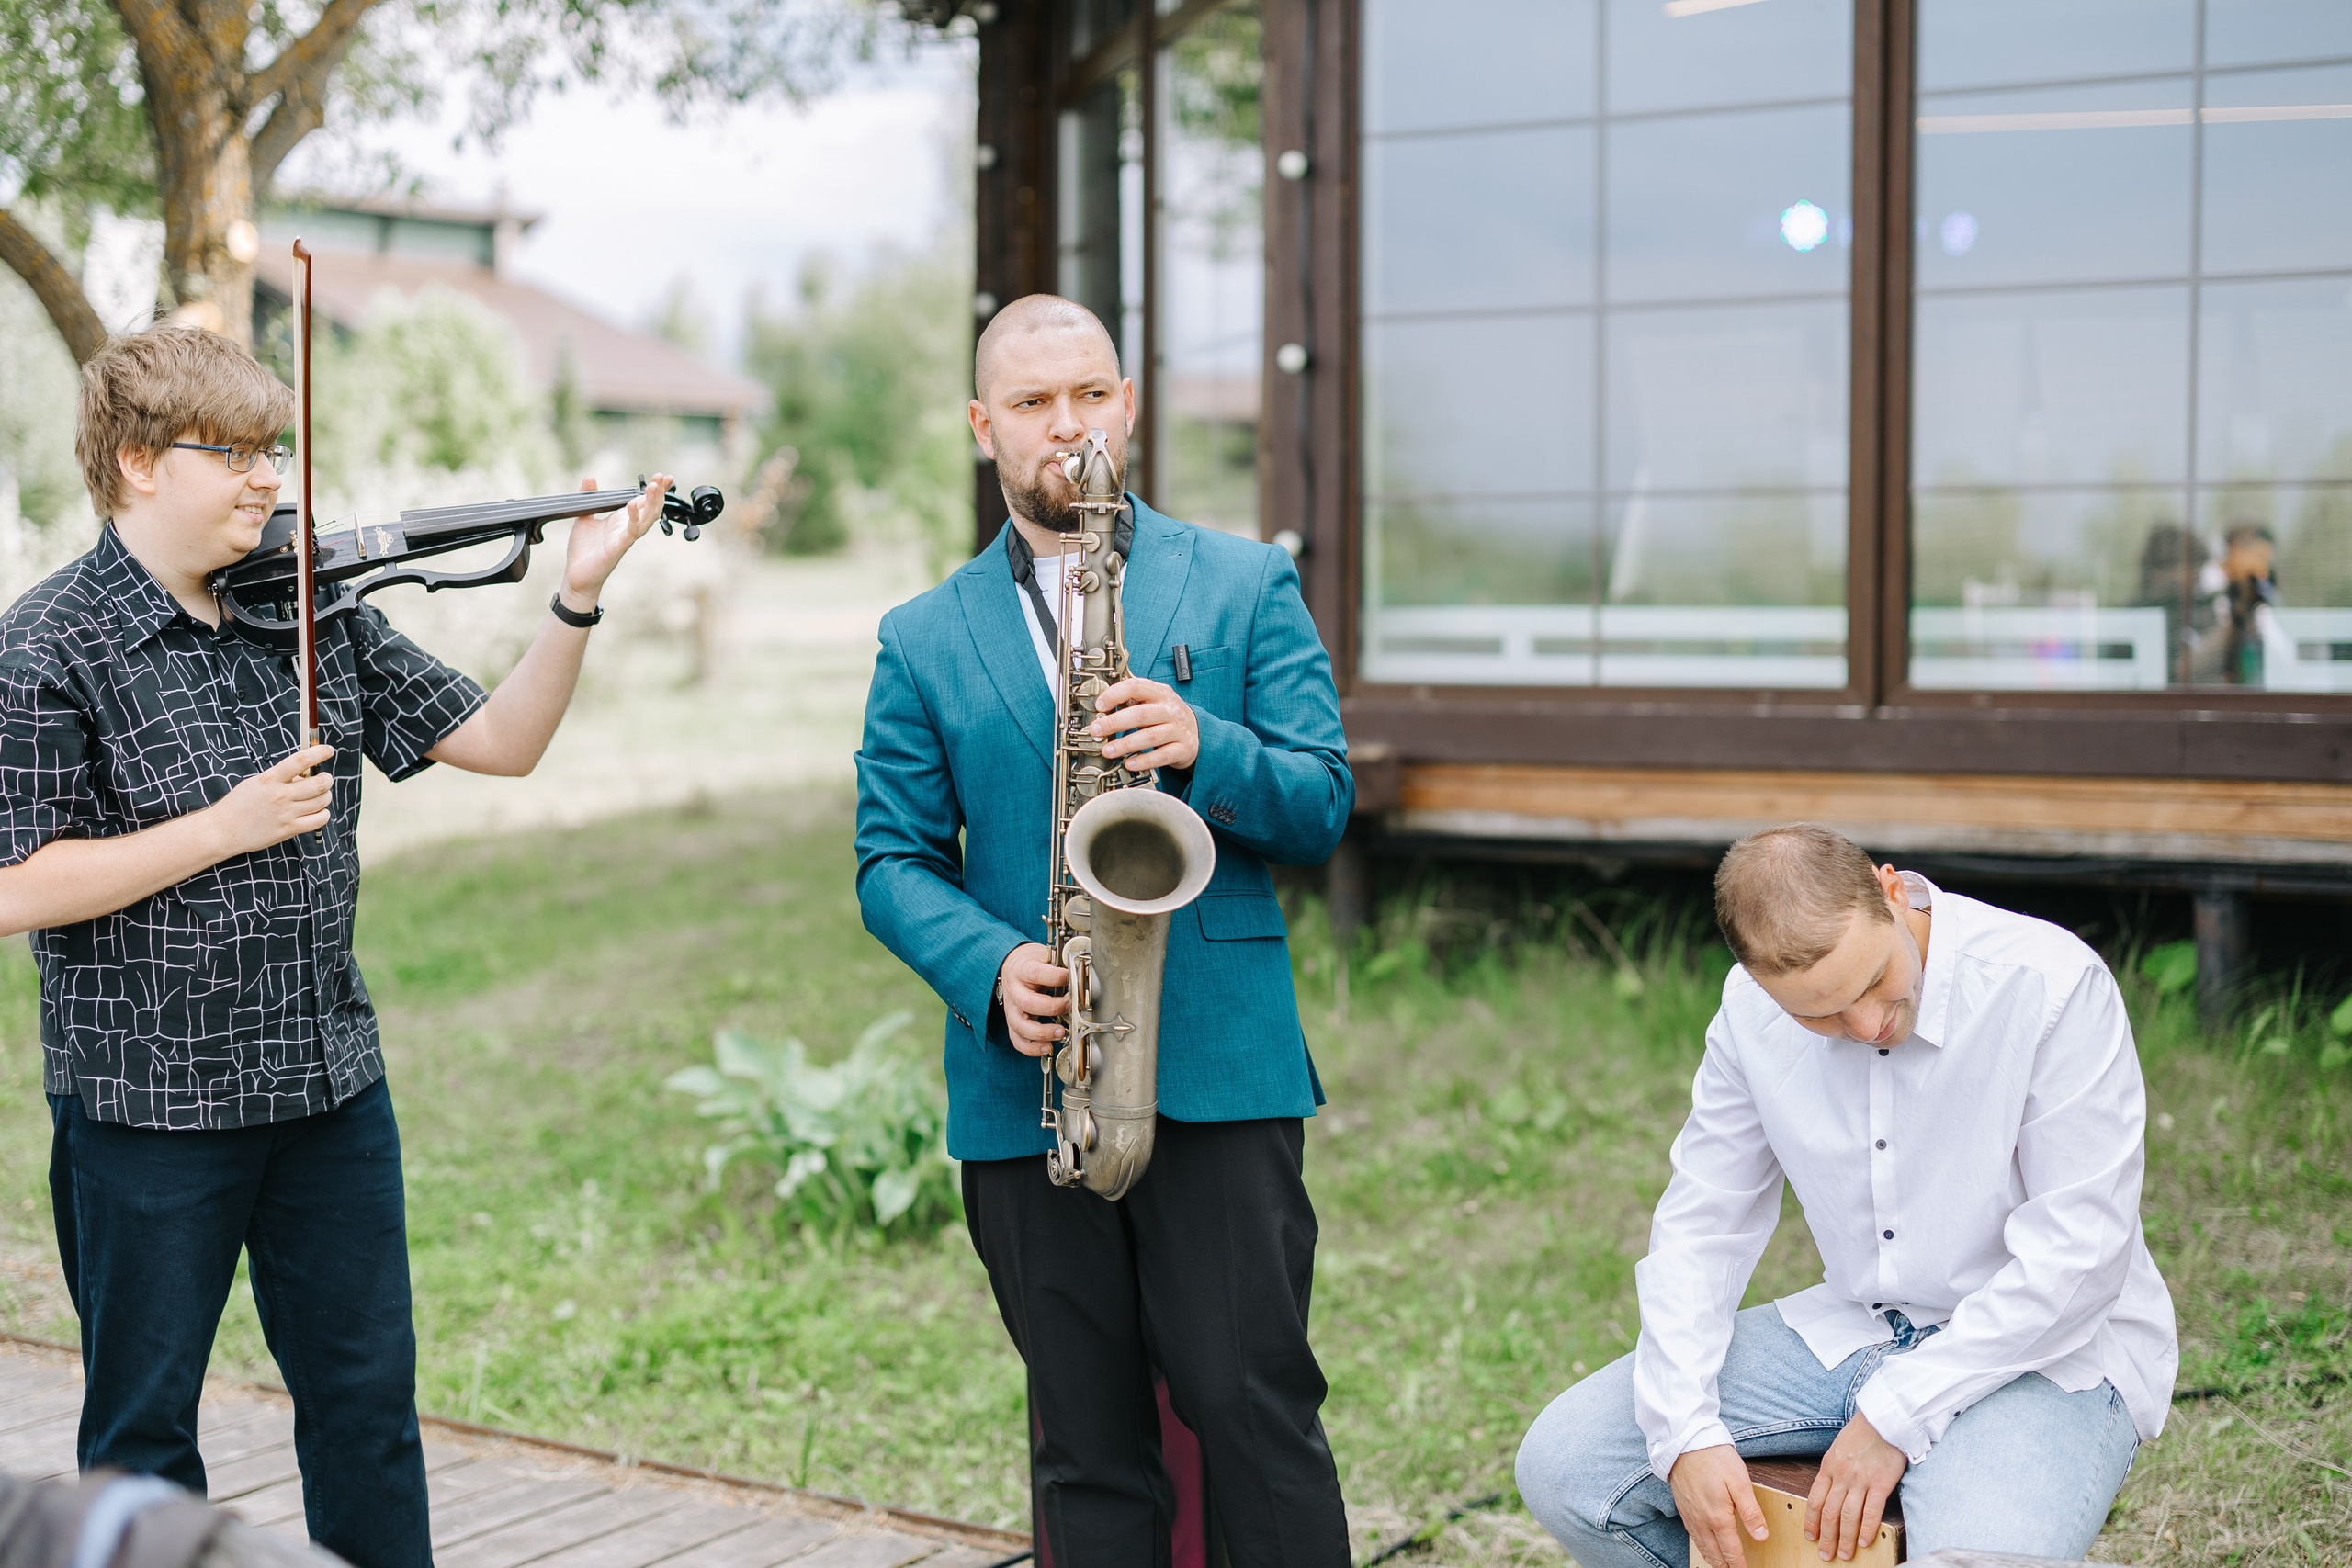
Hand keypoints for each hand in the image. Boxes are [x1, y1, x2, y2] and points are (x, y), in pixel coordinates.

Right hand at [207, 745, 335, 855]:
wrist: (222, 830)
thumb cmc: (239, 804)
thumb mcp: (256, 783)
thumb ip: (279, 778)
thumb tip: (304, 775)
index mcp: (269, 779)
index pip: (300, 761)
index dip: (318, 753)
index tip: (328, 750)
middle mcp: (280, 795)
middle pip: (319, 783)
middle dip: (327, 779)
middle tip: (325, 779)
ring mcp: (286, 813)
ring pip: (322, 801)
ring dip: (326, 796)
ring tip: (320, 796)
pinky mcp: (289, 829)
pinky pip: (319, 820)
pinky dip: (324, 814)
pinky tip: (318, 811)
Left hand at [560, 473, 669, 609]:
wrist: (577, 574)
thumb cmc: (584, 550)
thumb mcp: (585, 516)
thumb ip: (589, 497)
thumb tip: (590, 477)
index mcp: (622, 520)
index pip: (643, 501)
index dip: (655, 489)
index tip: (664, 476)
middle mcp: (627, 528)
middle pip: (651, 508)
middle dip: (658, 492)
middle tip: (662, 477)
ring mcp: (625, 538)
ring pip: (647, 519)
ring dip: (652, 503)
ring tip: (653, 486)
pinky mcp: (618, 547)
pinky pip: (631, 532)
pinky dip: (633, 518)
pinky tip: (632, 505)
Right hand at [998, 942, 1070, 1057]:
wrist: (1012, 967)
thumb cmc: (1032, 963)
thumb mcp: (1044, 956)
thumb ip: (1059, 964)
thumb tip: (1081, 970)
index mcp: (1022, 970)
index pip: (1035, 973)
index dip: (1056, 977)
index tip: (1072, 979)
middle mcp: (1014, 990)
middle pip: (1027, 1003)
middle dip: (1052, 1008)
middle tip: (1069, 1007)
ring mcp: (1011, 1009)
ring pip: (1020, 1025)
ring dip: (1042, 1033)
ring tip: (1061, 1033)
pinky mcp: (1012, 1022)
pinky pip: (1017, 1040)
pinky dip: (1032, 1048)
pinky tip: (1048, 1047)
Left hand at [1090, 677, 1197, 771]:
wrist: (1197, 731)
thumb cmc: (1167, 716)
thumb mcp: (1154, 701)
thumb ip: (1132, 701)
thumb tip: (1101, 710)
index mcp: (1160, 693)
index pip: (1137, 687)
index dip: (1115, 694)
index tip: (1099, 706)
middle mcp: (1170, 710)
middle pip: (1141, 714)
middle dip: (1114, 722)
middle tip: (1096, 730)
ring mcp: (1178, 729)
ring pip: (1150, 736)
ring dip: (1125, 744)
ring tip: (1107, 750)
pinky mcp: (1183, 748)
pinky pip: (1162, 756)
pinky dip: (1144, 760)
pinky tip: (1129, 763)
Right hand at [1667, 1445, 1768, 1567]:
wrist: (1686, 1443)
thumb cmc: (1715, 1458)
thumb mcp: (1740, 1482)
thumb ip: (1751, 1512)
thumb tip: (1761, 1536)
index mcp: (1718, 1518)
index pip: (1731, 1551)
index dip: (1740, 1565)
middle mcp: (1702, 1521)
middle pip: (1715, 1555)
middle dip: (1725, 1566)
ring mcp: (1690, 1516)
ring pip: (1702, 1548)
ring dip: (1713, 1560)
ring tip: (1722, 1566)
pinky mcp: (1683, 1508)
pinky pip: (1692, 1536)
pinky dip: (1701, 1547)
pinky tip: (1705, 1546)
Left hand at [1805, 1413, 1905, 1560]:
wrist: (1883, 1421)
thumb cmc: (1861, 1434)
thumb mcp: (1837, 1450)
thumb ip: (1833, 1470)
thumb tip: (1828, 1491)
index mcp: (1828, 1467)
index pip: (1814, 1501)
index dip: (1811, 1522)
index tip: (1810, 1536)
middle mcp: (1841, 1476)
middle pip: (1829, 1513)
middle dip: (1826, 1537)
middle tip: (1825, 1553)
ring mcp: (1860, 1481)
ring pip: (1848, 1517)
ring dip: (1846, 1539)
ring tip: (1845, 1554)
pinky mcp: (1881, 1483)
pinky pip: (1871, 1512)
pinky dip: (1867, 1529)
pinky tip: (1865, 1542)